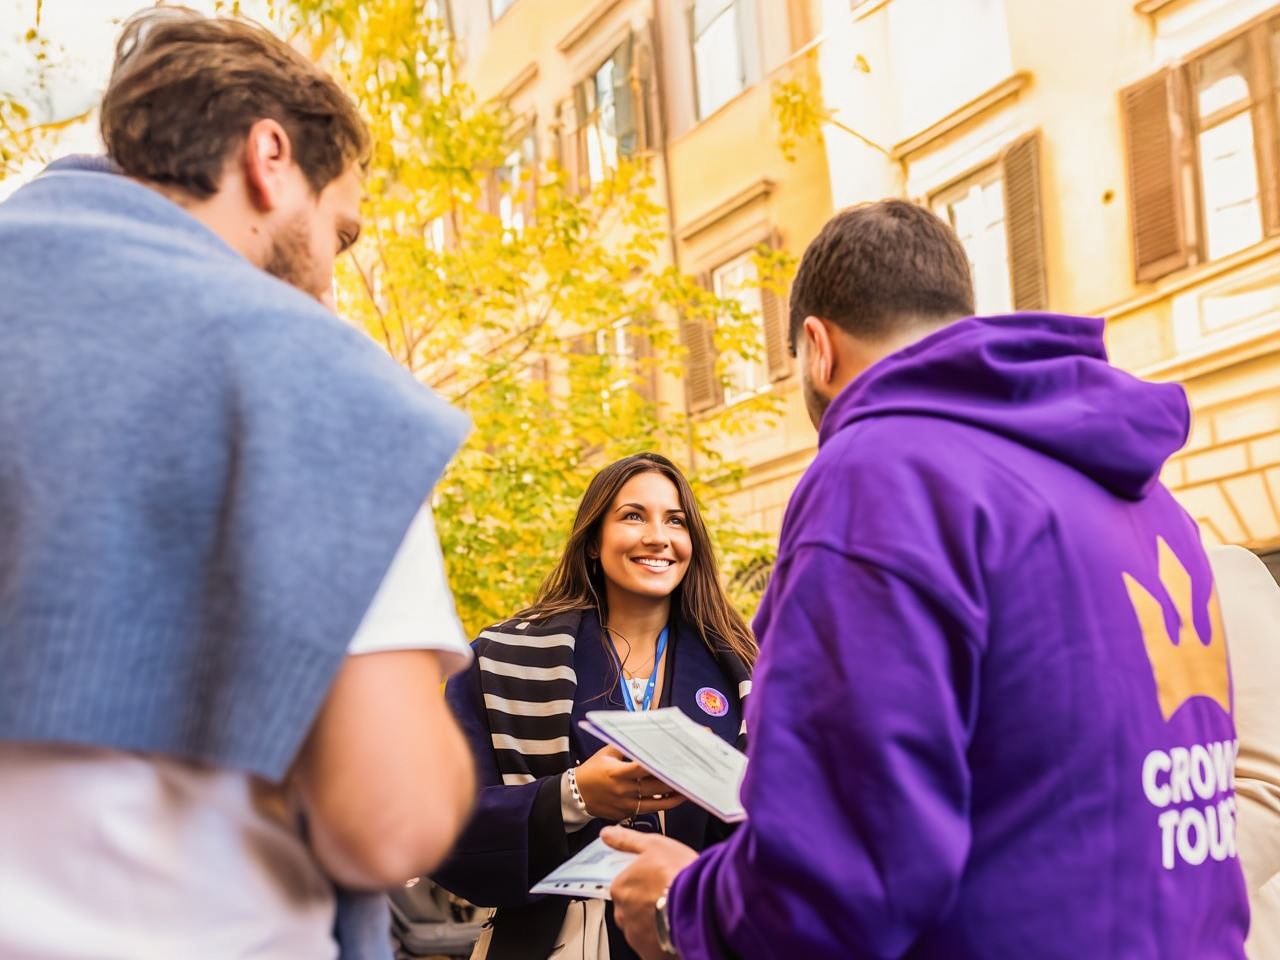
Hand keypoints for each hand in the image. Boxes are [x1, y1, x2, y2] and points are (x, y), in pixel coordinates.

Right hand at [574, 745, 684, 820]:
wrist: (575, 794)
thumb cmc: (592, 770)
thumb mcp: (606, 753)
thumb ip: (624, 745)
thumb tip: (644, 735)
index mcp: (617, 772)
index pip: (643, 767)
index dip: (659, 764)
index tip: (675, 759)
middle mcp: (622, 790)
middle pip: (654, 786)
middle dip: (673, 781)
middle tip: (690, 774)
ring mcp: (625, 805)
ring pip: (655, 803)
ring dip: (673, 798)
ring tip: (688, 791)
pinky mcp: (626, 814)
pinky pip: (647, 810)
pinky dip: (661, 805)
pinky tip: (672, 799)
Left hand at [604, 827, 697, 958]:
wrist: (703, 905)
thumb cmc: (680, 875)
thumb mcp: (654, 845)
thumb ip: (627, 840)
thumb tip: (608, 834)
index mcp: (621, 888)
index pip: (624, 884)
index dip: (642, 880)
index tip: (656, 879)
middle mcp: (623, 914)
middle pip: (631, 907)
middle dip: (646, 901)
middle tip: (668, 893)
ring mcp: (636, 936)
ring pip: (641, 926)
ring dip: (653, 920)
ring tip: (675, 909)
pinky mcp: (650, 953)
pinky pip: (652, 945)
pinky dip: (662, 938)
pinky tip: (676, 926)